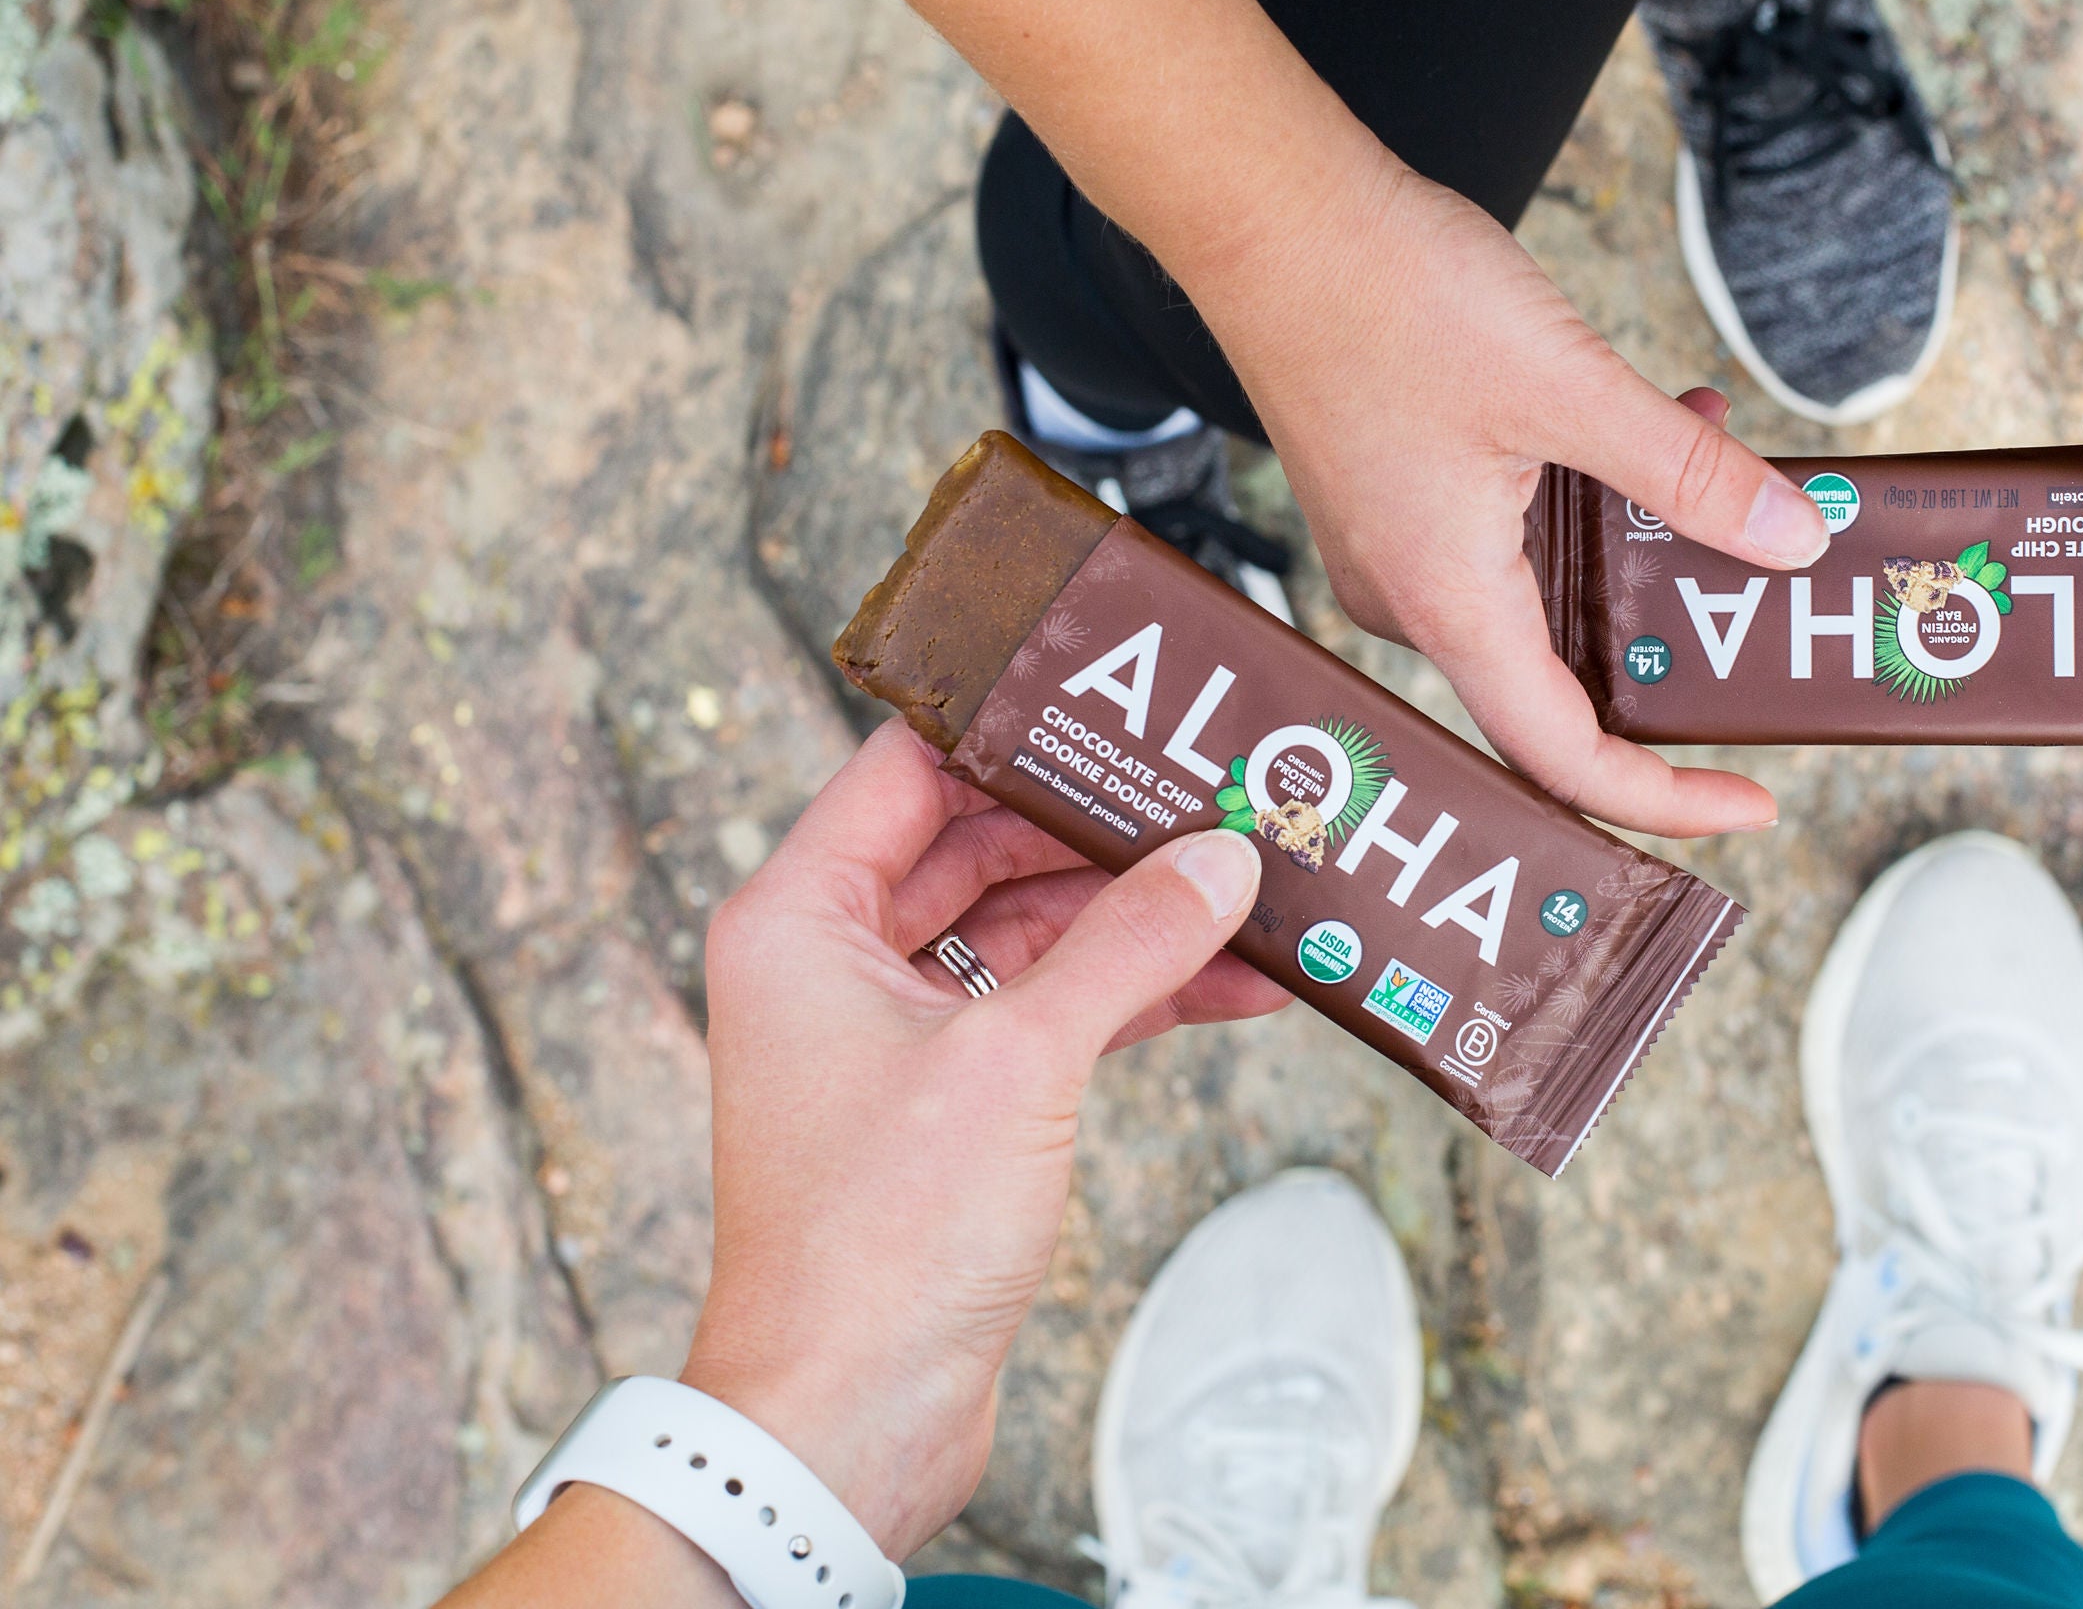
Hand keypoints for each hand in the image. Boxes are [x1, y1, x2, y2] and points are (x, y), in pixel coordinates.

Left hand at [670, 722, 1285, 1552]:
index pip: (910, 766)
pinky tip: (1236, 986)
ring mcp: (890, 1037)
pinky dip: (1127, 998)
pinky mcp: (944, 1107)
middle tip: (1211, 789)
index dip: (1014, 727)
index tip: (1118, 699)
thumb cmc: (881, 1241)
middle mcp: (832, 963)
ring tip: (1246, 881)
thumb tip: (1221, 859)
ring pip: (1024, 932)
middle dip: (1099, 828)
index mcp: (798, 918)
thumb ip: (1129, 944)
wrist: (849, 1419)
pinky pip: (1044, 1013)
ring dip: (1129, 916)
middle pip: (979, 844)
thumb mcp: (1023, 1061)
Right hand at [1209, 163, 1826, 836]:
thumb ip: (1689, 474)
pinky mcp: (1397, 498)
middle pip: (1556, 692)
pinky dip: (1593, 505)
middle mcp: (1413, 599)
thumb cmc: (1387, 295)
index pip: (1565, 758)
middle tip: (1758, 631)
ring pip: (1545, 601)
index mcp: (1447, 604)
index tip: (1750, 807)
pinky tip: (1660, 422)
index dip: (1663, 800)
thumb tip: (1792, 542)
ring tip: (1728, 485)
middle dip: (1666, 663)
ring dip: (1639, 562)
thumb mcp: (1571, 387)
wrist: (1268, 214)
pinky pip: (1512, 543)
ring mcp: (1398, 550)